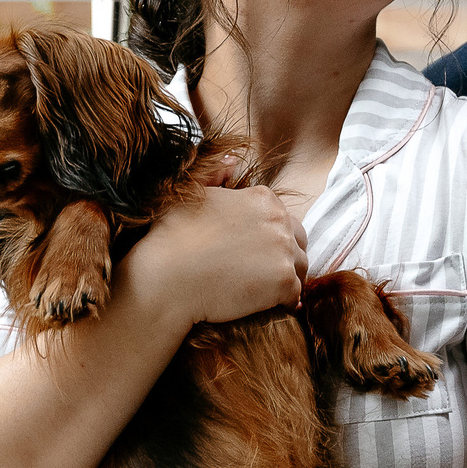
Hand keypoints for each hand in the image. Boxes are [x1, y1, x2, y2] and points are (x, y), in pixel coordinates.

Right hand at [124, 180, 306, 326]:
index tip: (253, 253)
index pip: (282, 219)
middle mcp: (279, 220)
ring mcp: (284, 250)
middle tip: (261, 275)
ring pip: (300, 269)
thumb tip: (231, 160)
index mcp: (262, 198)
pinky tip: (267, 307)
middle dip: (284, 257)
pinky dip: (283, 303)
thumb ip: (216, 176)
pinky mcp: (284, 282)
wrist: (166, 279)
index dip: (269, 238)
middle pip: (297, 242)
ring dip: (285, 280)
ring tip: (262, 292)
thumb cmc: (171, 238)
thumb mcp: (193, 194)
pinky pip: (295, 296)